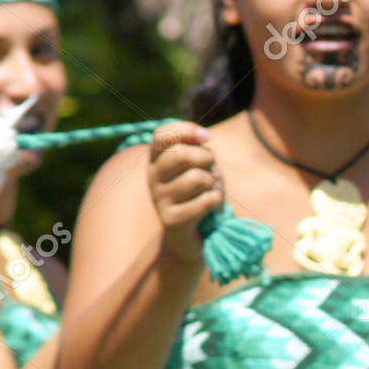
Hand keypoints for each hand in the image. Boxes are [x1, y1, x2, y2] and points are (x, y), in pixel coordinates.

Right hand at [146, 122, 222, 265]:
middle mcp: (153, 177)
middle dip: (207, 159)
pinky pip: (205, 201)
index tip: (206, 137)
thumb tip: (203, 136)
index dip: (186, 130)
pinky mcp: (171, 220)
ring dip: (213, 183)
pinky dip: (216, 202)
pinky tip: (211, 208)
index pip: (162, 134)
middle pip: (181, 154)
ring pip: (197, 178)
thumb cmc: (200, 195)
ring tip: (210, 191)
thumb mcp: (200, 166)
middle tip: (212, 170)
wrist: (192, 238)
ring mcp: (159, 199)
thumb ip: (198, 148)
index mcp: (156, 160)